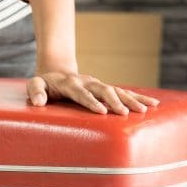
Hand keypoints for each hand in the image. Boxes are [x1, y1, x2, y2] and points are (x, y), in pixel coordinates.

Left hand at [27, 72, 159, 114]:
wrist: (56, 72)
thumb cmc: (44, 84)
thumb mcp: (35, 85)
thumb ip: (34, 92)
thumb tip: (37, 102)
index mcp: (70, 83)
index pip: (81, 93)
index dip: (91, 102)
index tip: (101, 111)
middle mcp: (87, 82)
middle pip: (103, 90)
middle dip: (115, 101)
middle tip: (125, 113)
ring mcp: (97, 84)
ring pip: (117, 90)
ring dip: (130, 100)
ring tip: (145, 110)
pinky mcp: (105, 88)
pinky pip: (123, 92)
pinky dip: (137, 97)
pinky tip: (152, 104)